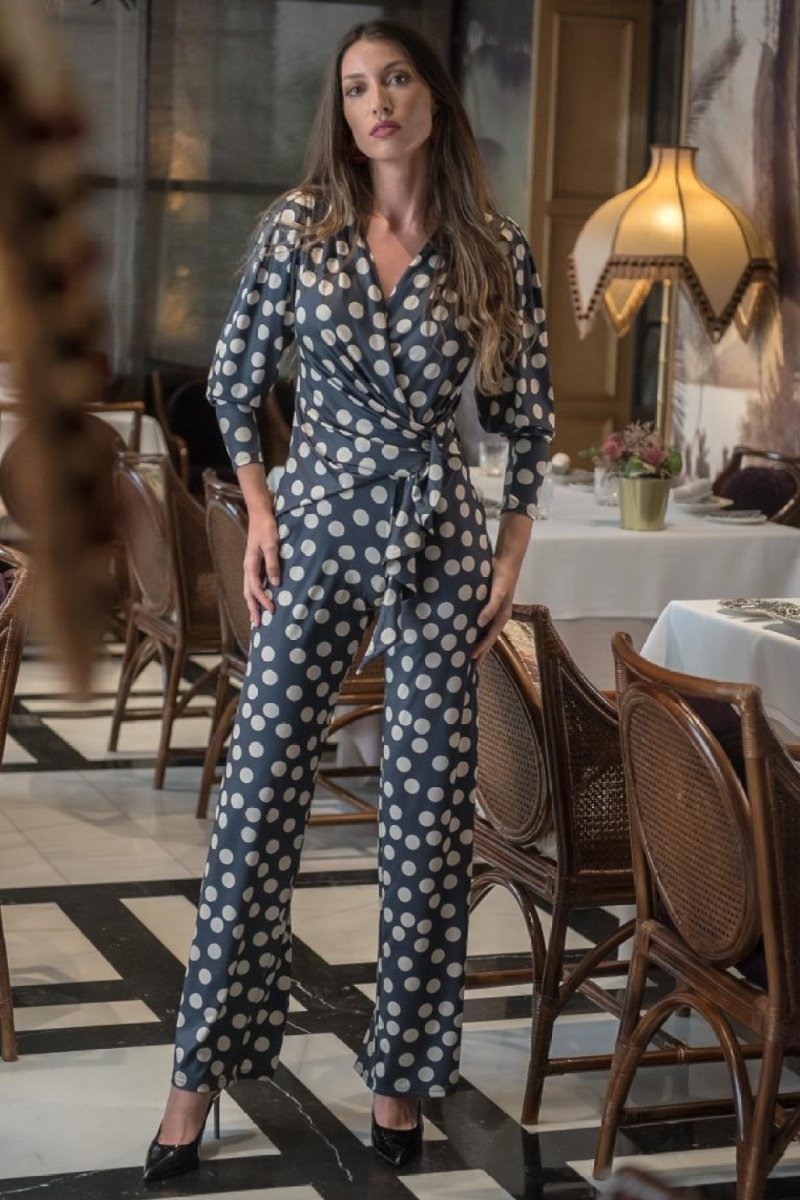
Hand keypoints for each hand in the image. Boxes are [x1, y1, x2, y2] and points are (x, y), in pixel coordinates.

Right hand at [243, 506, 280, 626]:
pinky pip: (253, 584)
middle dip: (252, 609)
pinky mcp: (255, 563)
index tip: (273, 611)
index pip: (256, 589)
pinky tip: (260, 599)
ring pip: (249, 590)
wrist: (260, 514)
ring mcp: (250, 566)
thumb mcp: (271, 545)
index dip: (263, 602)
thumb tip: (276, 584)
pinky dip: (255, 595)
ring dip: (252, 604)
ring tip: (255, 617)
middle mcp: (248, 568)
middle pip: (248, 594)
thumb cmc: (267, 528)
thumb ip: (273, 564)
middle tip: (257, 625)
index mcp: (250, 565)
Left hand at [471, 558, 518, 666]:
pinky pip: (479, 621)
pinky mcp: (487, 605)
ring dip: (475, 642)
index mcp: (502, 617)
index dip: (481, 649)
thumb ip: (490, 607)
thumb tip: (480, 623)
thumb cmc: (503, 577)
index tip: (471, 659)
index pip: (490, 638)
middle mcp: (497, 617)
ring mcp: (492, 612)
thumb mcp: (498, 592)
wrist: (505, 562)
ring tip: (464, 653)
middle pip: (487, 638)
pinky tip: (463, 632)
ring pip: (483, 631)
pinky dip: (472, 629)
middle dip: (479, 652)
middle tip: (467, 665)